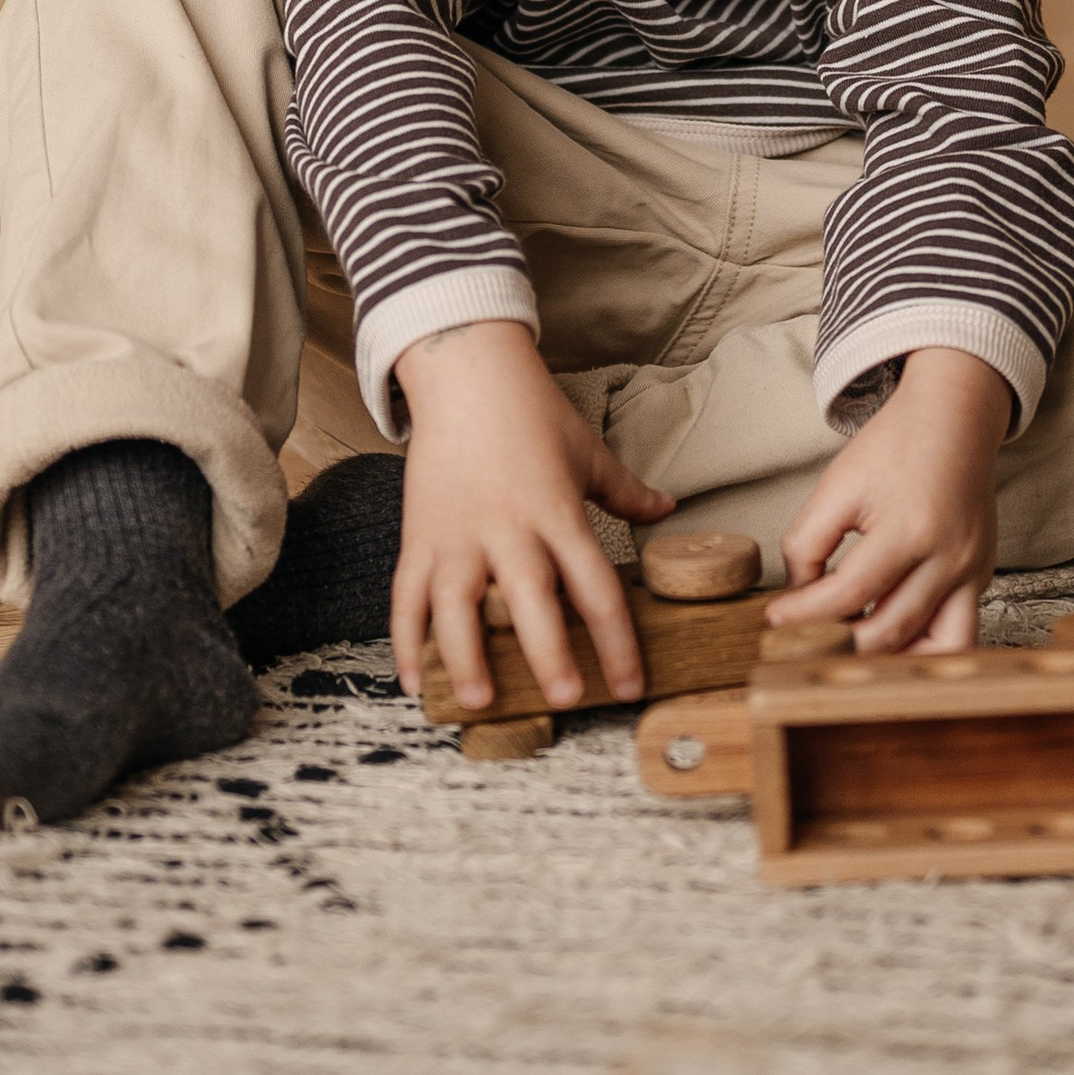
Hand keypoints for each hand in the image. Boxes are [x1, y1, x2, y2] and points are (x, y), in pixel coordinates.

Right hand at [391, 318, 673, 719]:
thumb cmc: (533, 411)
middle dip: (547, 653)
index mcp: (557, 512)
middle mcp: (508, 528)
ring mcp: (458, 533)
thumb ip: (626, 492)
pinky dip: (404, 640)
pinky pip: (407, 595)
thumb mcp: (587, 451)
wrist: (466, 371)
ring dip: (464, 657)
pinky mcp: (419, 535)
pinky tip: (413, 681)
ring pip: (457, 604)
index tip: (629, 687)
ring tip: (476, 703)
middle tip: (563, 700)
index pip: (596, 587)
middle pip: (530, 599)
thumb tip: (668, 509)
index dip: (617, 642)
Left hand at [764, 346, 1010, 654]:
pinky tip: (890, 643)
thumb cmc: (895, 445)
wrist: (954, 417)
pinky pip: (959, 634)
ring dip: (890, 661)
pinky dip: (924, 648)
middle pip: (890, 632)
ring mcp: (972, 572)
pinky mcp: (981, 577)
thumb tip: (799, 599)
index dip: (804, 614)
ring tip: (850, 654)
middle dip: (840, 647)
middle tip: (805, 644)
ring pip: (935, 648)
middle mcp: (949, 558)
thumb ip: (809, 542)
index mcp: (910, 528)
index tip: (775, 621)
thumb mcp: (838, 483)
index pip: (849, 594)